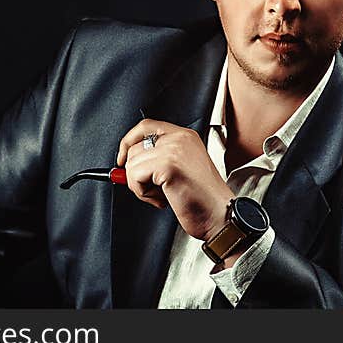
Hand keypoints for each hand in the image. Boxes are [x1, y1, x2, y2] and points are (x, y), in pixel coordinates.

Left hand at [116, 119, 234, 241]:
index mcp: (185, 136)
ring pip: (131, 163)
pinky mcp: (167, 165)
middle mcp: (180, 138)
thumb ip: (159, 158)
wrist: (220, 216)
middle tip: (154, 189)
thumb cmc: (205, 200)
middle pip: (134, 147)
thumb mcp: (183, 169)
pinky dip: (142, 193)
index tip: (122, 159)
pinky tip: (162, 199)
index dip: (129, 141)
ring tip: (163, 195)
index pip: (146, 126)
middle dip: (135, 173)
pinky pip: (134, 176)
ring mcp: (174, 150)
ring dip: (140, 186)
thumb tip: (127, 162)